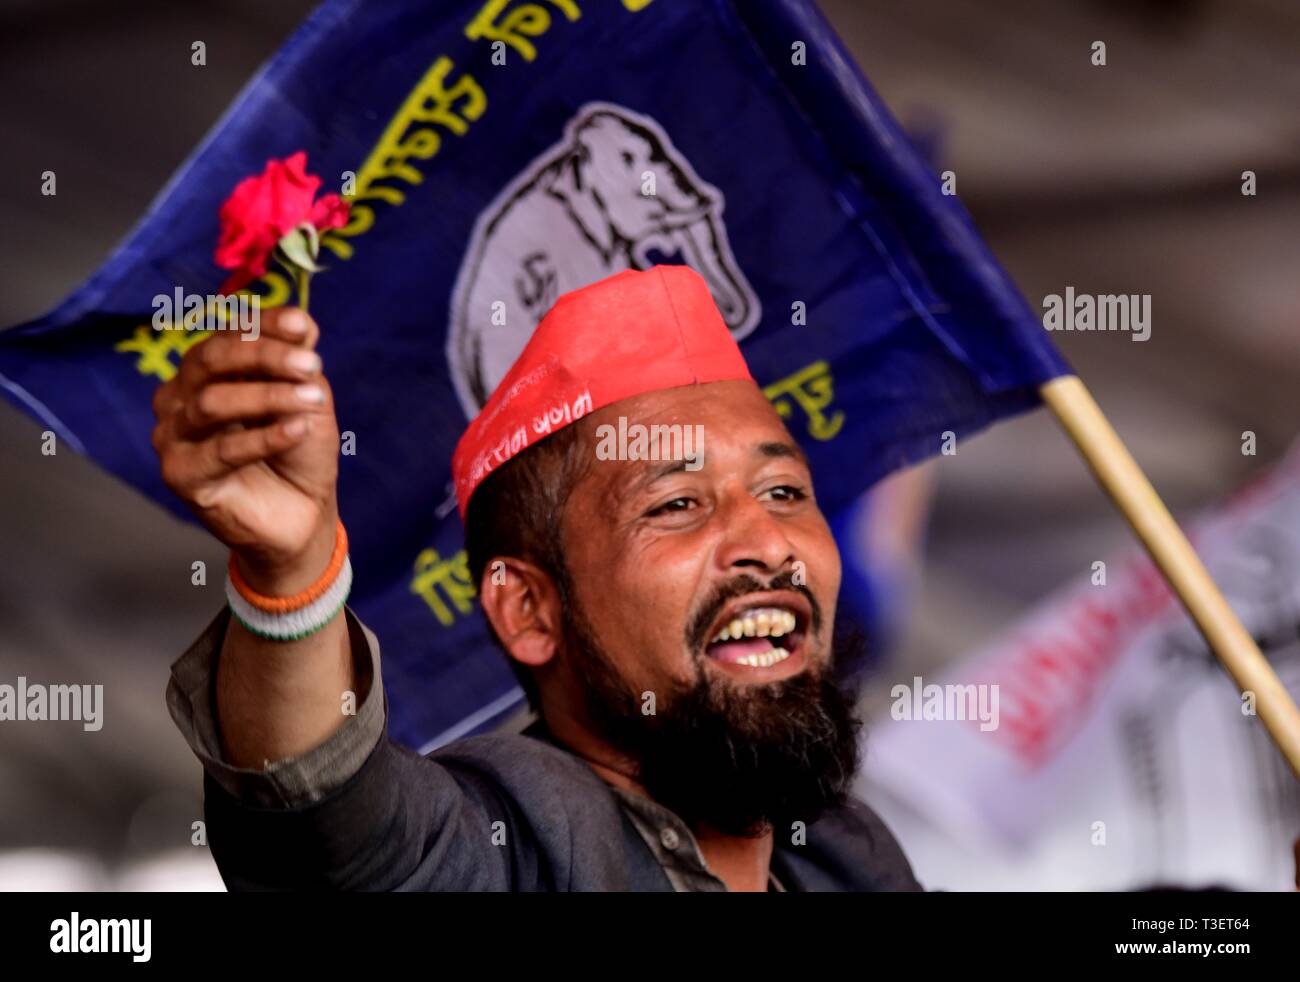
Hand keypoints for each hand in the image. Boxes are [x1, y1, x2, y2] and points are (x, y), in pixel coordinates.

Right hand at [152, 307, 339, 592]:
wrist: (301, 515)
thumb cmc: (299, 452)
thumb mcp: (307, 397)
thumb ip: (299, 360)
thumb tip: (300, 319)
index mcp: (207, 371)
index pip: (228, 334)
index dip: (264, 324)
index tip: (302, 327)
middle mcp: (180, 397)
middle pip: (211, 359)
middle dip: (264, 356)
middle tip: (311, 364)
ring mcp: (173, 436)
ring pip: (211, 402)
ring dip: (268, 397)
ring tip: (311, 399)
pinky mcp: (180, 474)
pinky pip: (221, 450)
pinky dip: (264, 437)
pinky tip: (298, 430)